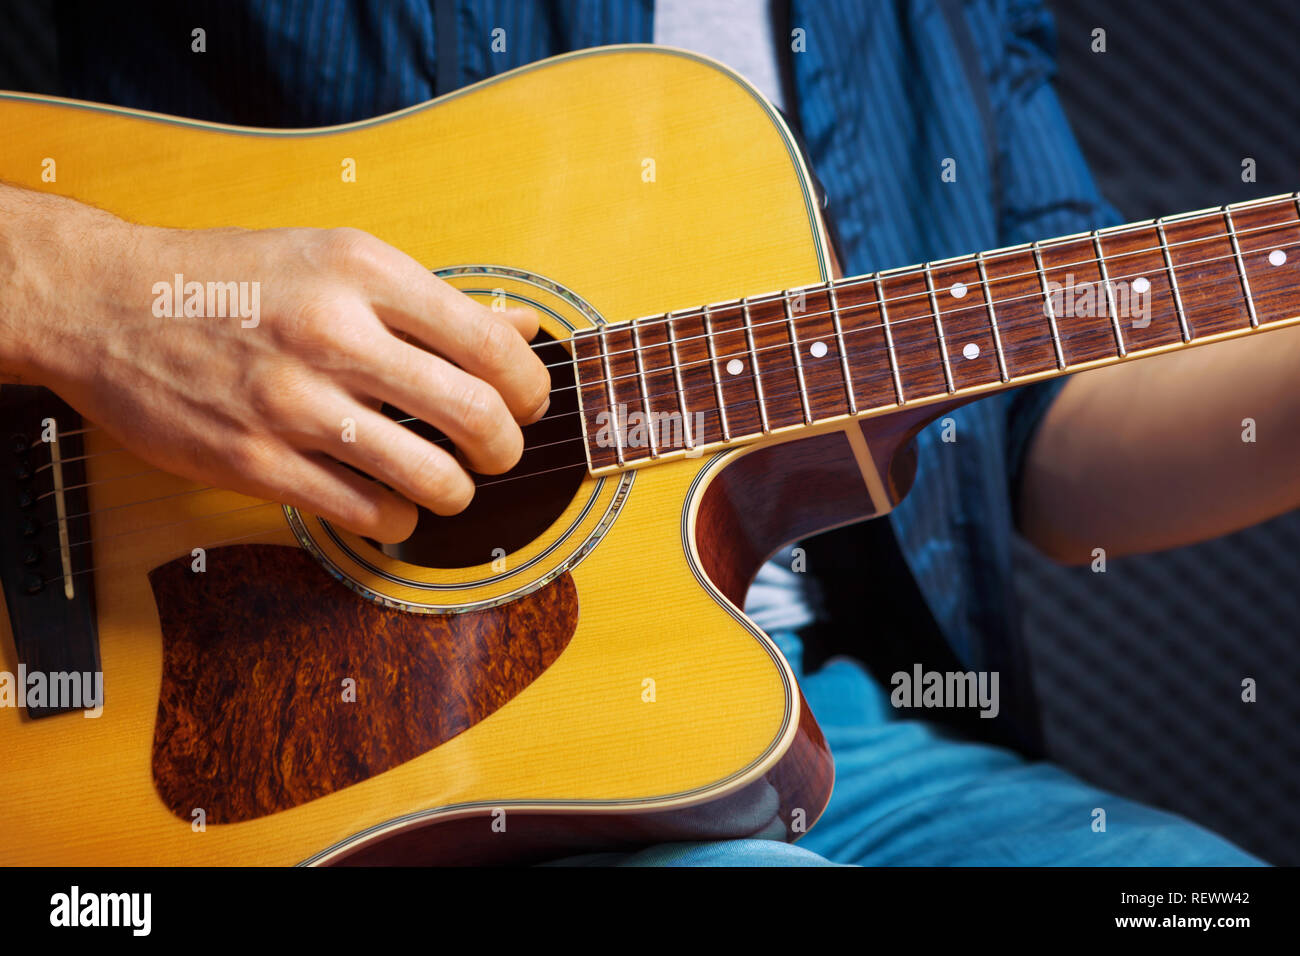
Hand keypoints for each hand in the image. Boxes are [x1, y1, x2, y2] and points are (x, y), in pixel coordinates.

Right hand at [1, 188, 550, 542]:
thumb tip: (525, 326)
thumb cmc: (231, 278)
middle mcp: (333, 333)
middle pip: (475, 414)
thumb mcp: (336, 260)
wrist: (108, 303)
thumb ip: (435, 300)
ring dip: (456, 493)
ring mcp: (293, 402)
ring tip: (446, 484)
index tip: (527, 403)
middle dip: (504, 448)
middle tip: (496, 453)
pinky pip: (365, 512)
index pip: (491, 344)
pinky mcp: (255, 462)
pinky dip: (395, 519)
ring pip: (430, 477)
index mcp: (363, 272)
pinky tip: (389, 503)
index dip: (530, 387)